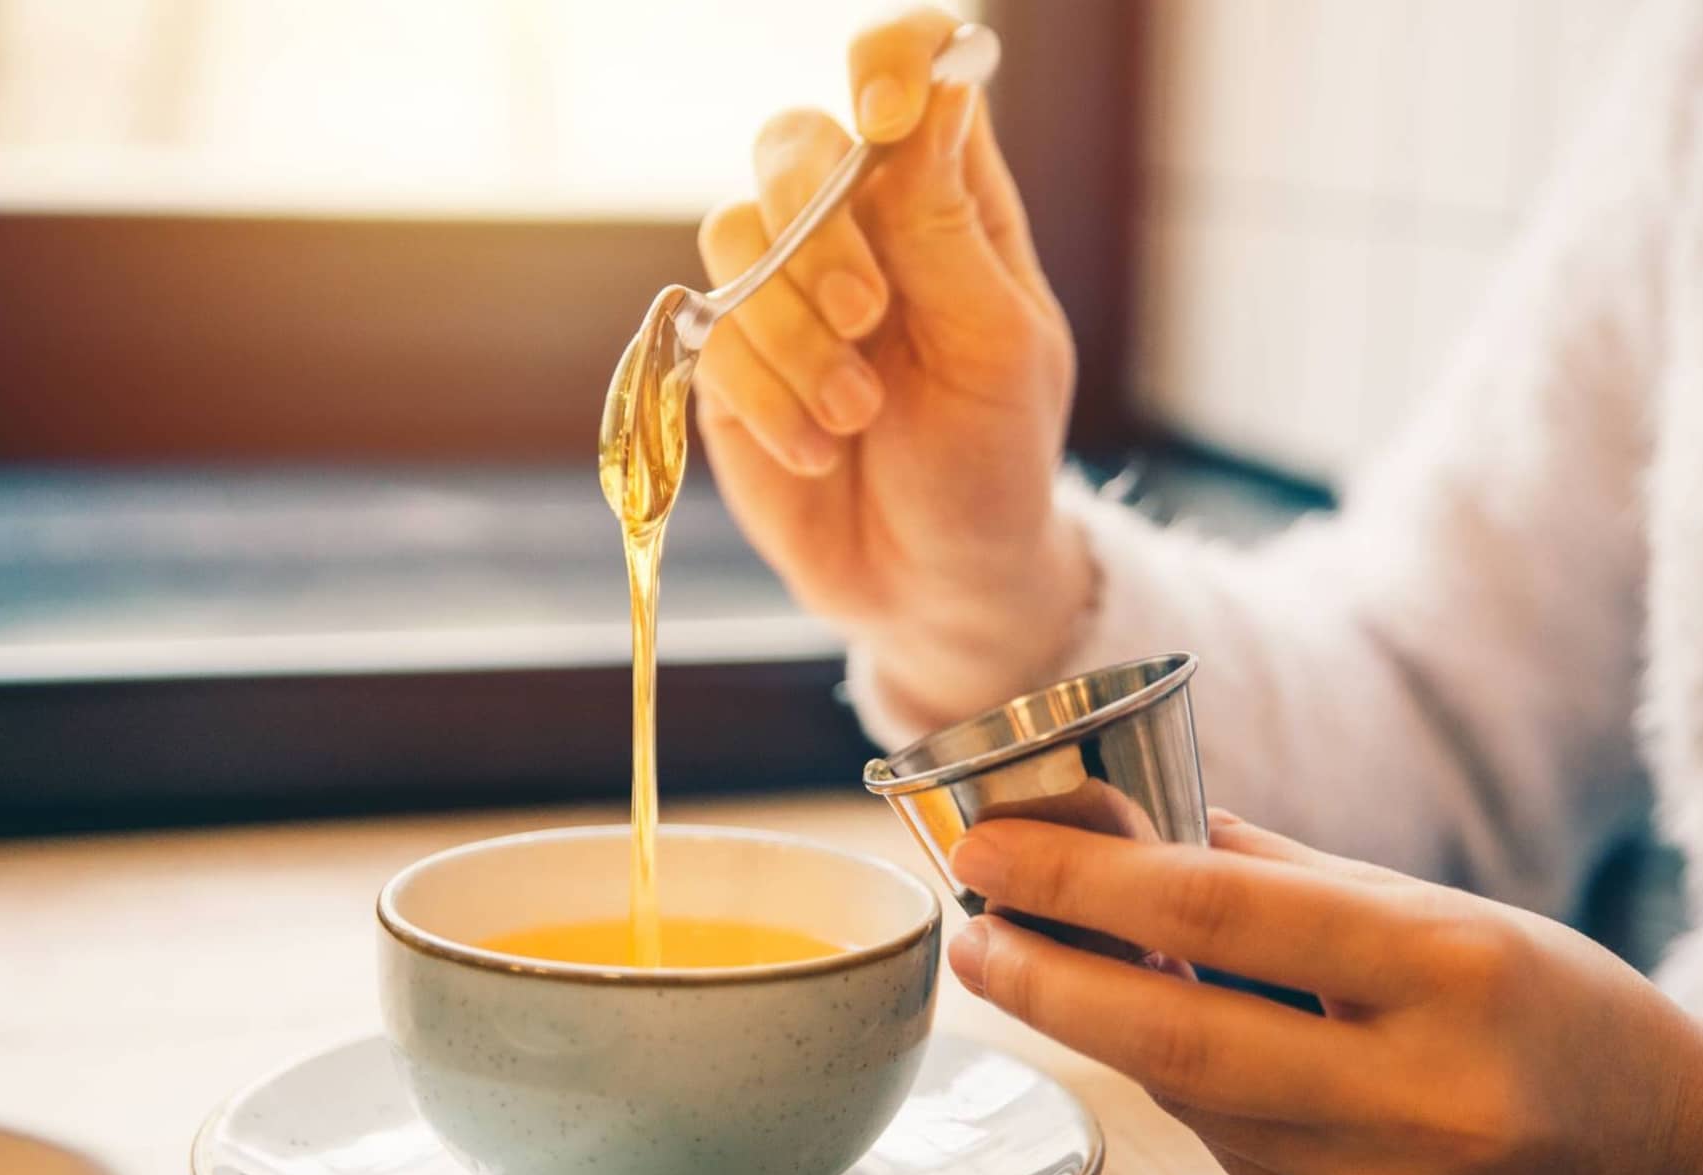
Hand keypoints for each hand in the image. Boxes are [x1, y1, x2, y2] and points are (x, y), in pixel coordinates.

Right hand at [694, 5, 1088, 725]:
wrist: (932, 583)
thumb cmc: (990, 461)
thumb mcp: (996, 348)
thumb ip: (946, 227)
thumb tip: (934, 94)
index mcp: (943, 200)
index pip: (907, 73)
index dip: (887, 64)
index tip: (884, 115)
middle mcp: (855, 226)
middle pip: (792, 140)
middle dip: (817, 227)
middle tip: (869, 317)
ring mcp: (782, 290)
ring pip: (733, 235)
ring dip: (791, 331)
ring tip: (855, 415)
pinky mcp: (726, 359)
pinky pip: (706, 332)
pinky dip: (763, 394)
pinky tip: (818, 450)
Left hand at [944, 812, 1702, 1174]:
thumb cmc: (1563, 1013)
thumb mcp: (1450, 915)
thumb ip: (1290, 881)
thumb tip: (1144, 836)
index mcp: (1452, 970)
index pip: (1219, 919)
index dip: (1082, 883)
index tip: (992, 854)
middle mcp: (1423, 1095)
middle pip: (1176, 1038)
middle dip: (1047, 980)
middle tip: (972, 935)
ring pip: (1197, 1105)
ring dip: (1110, 1034)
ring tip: (1051, 970)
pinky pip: (1240, 1161)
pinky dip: (1195, 1099)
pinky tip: (1174, 1051)